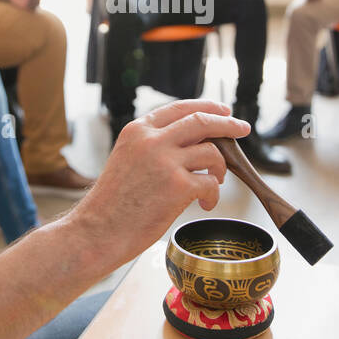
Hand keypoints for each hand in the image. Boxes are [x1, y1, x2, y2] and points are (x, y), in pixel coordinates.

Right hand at [69, 99, 251, 267]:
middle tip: (242, 128)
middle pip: (202, 120)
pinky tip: (204, 205)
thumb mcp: (127, 159)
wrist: (96, 232)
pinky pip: (210, 183)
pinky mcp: (178, 186)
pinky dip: (212, 195)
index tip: (224, 110)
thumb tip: (195, 143)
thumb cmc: (112, 204)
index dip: (207, 106)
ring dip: (219, 168)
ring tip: (213, 184)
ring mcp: (166, 161)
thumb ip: (155, 146)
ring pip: (211, 152)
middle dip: (227, 123)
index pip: (180, 108)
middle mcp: (152, 140)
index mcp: (138, 130)